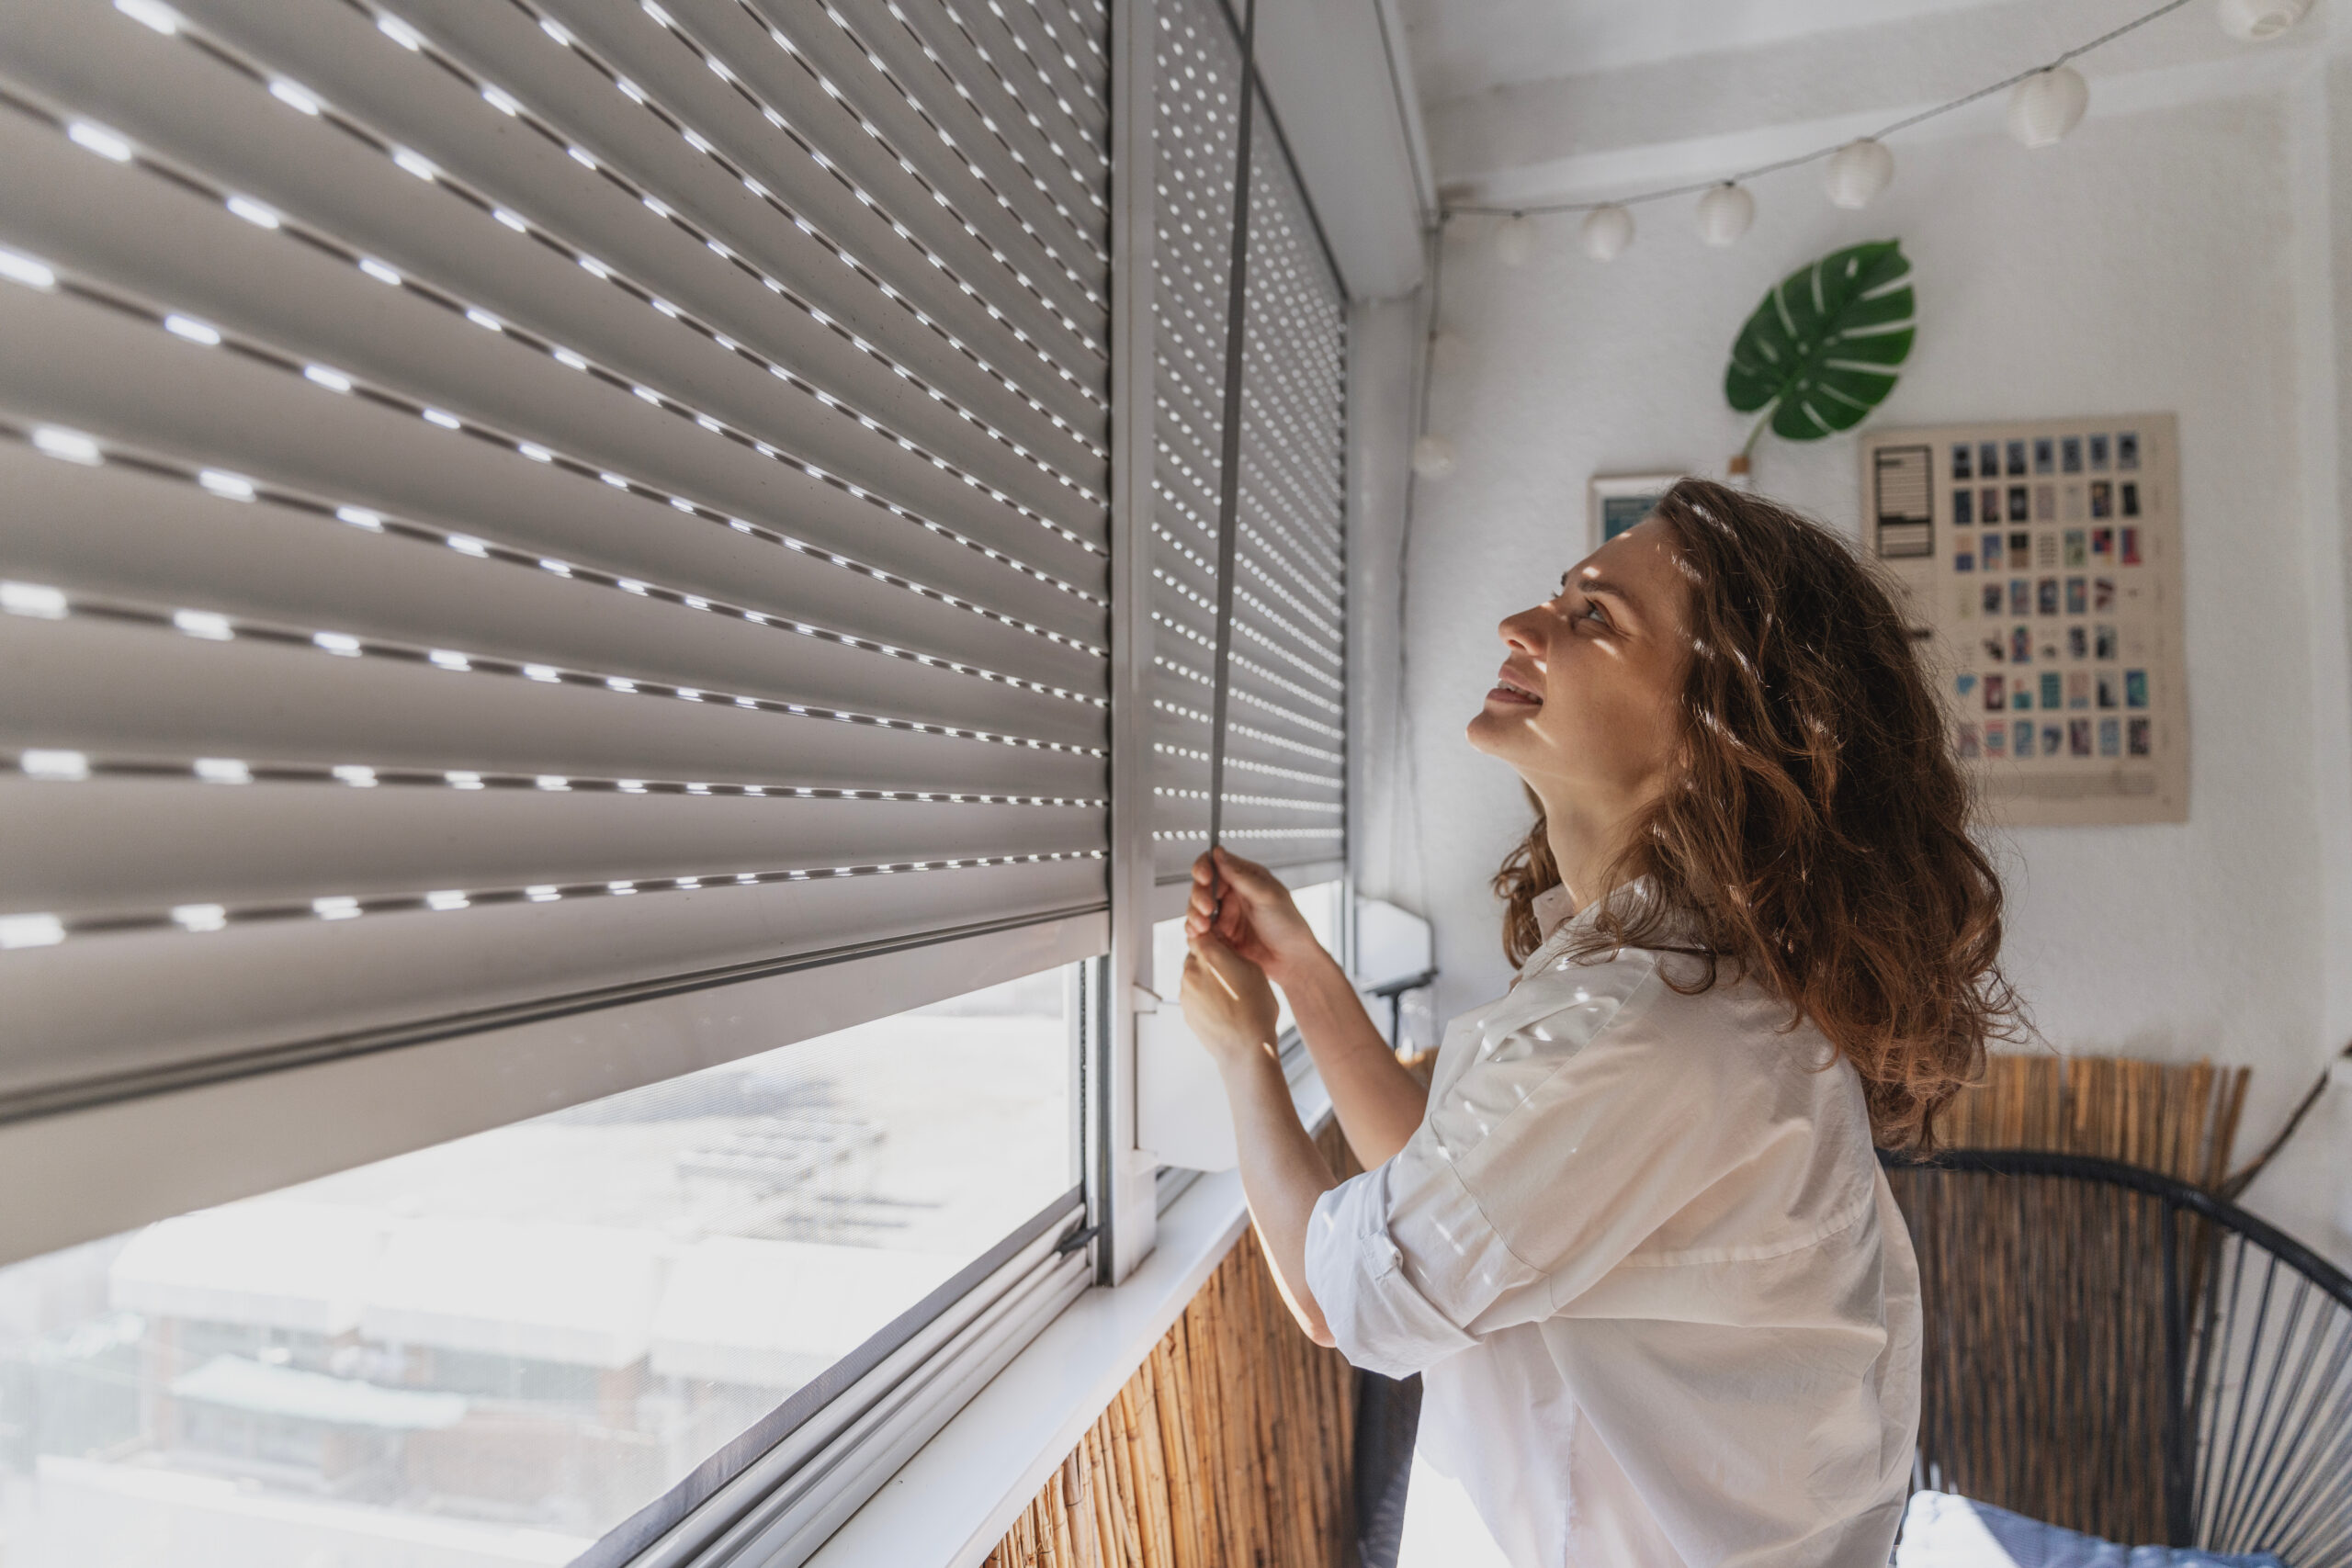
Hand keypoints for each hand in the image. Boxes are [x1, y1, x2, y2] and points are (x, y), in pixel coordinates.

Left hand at [1179, 931, 1280, 1070]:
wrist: (1245, 1049)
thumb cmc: (1256, 1010)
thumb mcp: (1254, 970)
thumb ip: (1233, 954)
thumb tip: (1223, 949)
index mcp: (1209, 955)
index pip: (1202, 933)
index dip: (1213, 938)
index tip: (1223, 945)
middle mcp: (1191, 971)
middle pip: (1196, 956)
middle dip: (1210, 960)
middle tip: (1230, 973)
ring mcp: (1185, 992)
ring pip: (1193, 976)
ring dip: (1206, 980)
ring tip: (1230, 995)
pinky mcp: (1185, 1010)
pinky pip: (1193, 996)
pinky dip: (1204, 998)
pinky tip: (1223, 1008)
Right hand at [1185, 849, 1323, 981]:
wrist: (1292, 961)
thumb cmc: (1289, 926)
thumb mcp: (1267, 896)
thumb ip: (1240, 875)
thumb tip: (1218, 853)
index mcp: (1246, 878)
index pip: (1215, 863)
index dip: (1204, 868)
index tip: (1204, 878)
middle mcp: (1233, 894)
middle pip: (1201, 886)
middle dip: (1199, 895)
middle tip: (1205, 908)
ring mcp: (1225, 915)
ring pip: (1196, 908)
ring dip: (1194, 914)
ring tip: (1202, 926)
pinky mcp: (1220, 935)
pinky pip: (1199, 930)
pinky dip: (1194, 931)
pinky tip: (1198, 935)